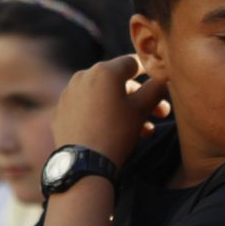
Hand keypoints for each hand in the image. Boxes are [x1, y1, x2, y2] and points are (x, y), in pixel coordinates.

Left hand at [51, 54, 170, 165]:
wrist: (82, 163)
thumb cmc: (116, 132)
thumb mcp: (141, 109)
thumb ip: (156, 89)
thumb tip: (163, 79)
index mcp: (104, 71)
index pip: (133, 62)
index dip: (150, 72)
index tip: (161, 84)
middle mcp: (83, 76)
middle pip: (118, 81)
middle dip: (140, 97)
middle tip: (159, 114)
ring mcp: (69, 94)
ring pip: (103, 95)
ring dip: (123, 108)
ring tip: (141, 129)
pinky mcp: (61, 112)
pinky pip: (87, 107)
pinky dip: (102, 114)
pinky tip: (114, 131)